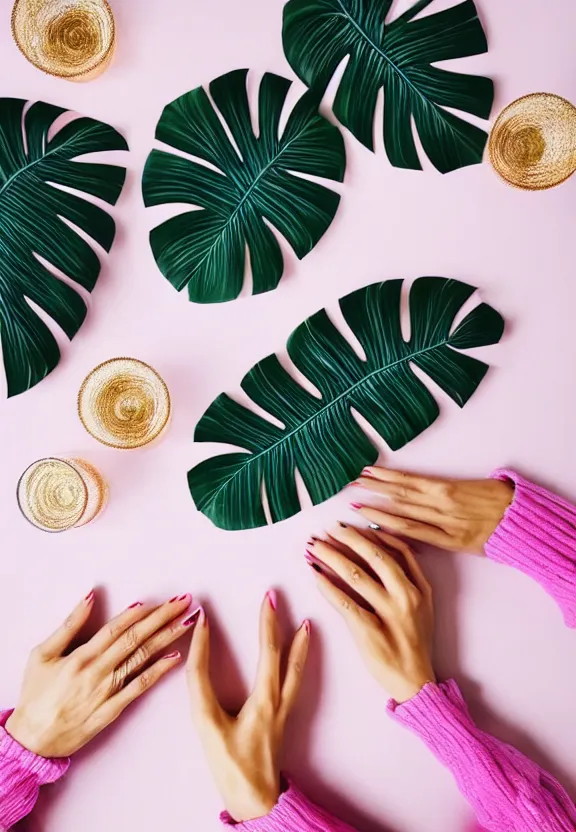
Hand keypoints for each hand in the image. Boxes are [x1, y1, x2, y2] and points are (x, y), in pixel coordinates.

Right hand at [6, 591, 196, 757]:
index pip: (117, 627)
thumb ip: (68, 625)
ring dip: (167, 638)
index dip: (141, 612)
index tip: (160, 599)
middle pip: (136, 638)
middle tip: (185, 601)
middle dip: (163, 617)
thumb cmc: (35, 694)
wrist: (32, 739)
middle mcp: (98, 671)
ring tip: (186, 621)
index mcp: (82, 656)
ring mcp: (108, 691)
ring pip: (143, 658)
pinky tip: (175, 658)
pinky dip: (158, 672)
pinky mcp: (113, 709)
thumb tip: (90, 597)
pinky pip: (139, 687)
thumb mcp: (42, 654)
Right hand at [186, 594, 309, 822]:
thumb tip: (200, 639)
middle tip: (273, 595)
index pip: (262, 651)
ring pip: (298, 669)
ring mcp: (285, 711)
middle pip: (285, 653)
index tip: (232, 606)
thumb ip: (200, 680)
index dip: (254, 624)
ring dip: (301, 643)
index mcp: (265, 699)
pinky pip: (298, 683)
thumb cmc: (230, 765)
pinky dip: (300, 663)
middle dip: (278, 622)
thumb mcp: (207, 722)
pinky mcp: (283, 720)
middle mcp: (281, 701)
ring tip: (307, 622)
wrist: (255, 801)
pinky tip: (299, 659)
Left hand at [307, 526, 433, 702]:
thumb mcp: (423, 606)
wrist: (415, 682)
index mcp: (420, 588)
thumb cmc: (415, 642)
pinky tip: (315, 575)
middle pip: (374, 556)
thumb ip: (409, 577)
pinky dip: (327, 586)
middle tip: (327, 529)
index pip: (396, 549)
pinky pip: (344, 602)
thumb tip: (379, 547)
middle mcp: (406, 597)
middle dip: (347, 538)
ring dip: (331, 557)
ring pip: (356, 575)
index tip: (351, 525)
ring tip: (314, 548)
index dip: (370, 534)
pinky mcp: (369, 632)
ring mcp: (389, 614)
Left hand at [350, 467, 513, 553]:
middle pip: (401, 496)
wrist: (524, 522)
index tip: (367, 472)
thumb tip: (426, 486)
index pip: (409, 480)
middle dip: (375, 490)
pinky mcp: (451, 542)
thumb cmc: (502, 499)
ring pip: (405, 516)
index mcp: (448, 487)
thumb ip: (447, 487)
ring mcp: (445, 525)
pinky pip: (419, 537)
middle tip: (351, 485)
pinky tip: (381, 528)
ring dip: (379, 510)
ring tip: (357, 505)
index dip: (386, 477)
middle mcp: (443, 504)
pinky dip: (398, 532)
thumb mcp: (474, 484)